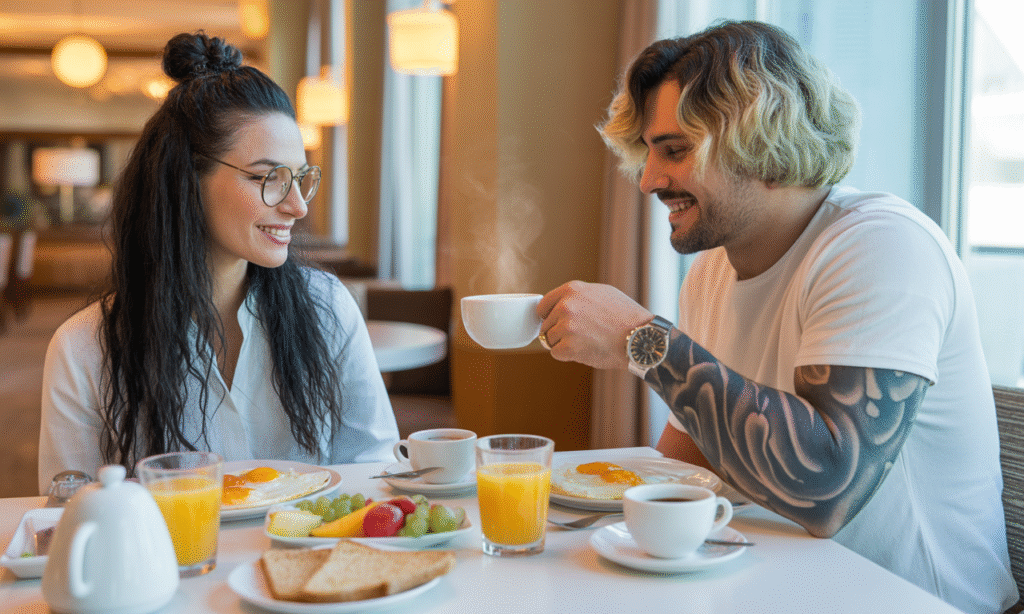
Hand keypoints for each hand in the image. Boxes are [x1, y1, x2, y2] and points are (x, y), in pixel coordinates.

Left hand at [537, 281, 653, 368]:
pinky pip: (556, 353)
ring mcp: (566, 326)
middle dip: (558, 331)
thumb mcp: (602, 293)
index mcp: (572, 290)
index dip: (548, 316)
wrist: (639, 337)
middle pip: (546, 324)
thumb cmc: (625, 317)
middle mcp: (566, 305)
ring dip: (563, 344)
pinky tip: (586, 350)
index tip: (555, 322)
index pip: (543, 305)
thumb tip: (561, 303)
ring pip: (549, 339)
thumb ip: (578, 296)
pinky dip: (568, 355)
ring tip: (586, 342)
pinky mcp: (568, 346)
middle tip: (581, 335)